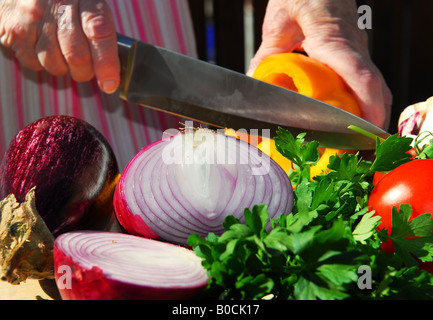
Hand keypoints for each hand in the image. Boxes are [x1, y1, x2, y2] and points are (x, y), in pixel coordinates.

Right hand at [0, 0, 119, 93]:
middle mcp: (59, 5)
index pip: (99, 32)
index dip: (107, 63)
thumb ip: (102, 32)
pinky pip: (33, 63)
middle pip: (77, 56)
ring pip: (55, 64)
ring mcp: (33, 17)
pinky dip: (41, 63)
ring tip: (61, 51)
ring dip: (63, 68)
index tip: (110, 83)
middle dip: (85, 72)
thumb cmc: (65, 0)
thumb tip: (113, 71)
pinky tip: (43, 46)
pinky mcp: (14, 30)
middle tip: (86, 69)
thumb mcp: (89, 5)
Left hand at [247, 0, 391, 129]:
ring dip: (370, 113)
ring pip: (375, 86)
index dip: (367, 104)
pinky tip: (350, 117)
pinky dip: (364, 102)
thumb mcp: (280, 22)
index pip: (359, 74)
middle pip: (374, 88)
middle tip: (360, 147)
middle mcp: (353, 48)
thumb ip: (268, 52)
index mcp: (334, 40)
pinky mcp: (354, 53)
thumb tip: (253, 84)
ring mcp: (357, 51)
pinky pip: (366, 80)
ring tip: (356, 140)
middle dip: (372, 119)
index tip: (367, 128)